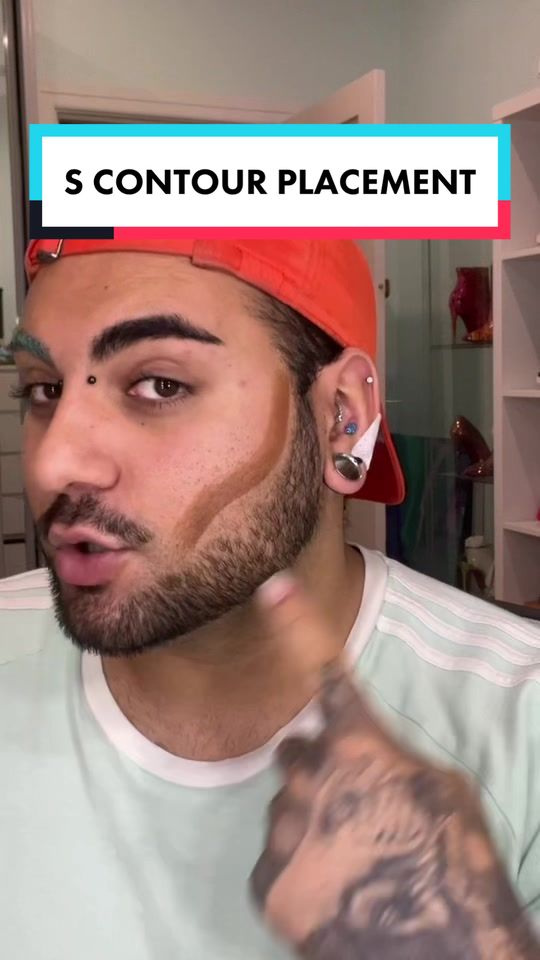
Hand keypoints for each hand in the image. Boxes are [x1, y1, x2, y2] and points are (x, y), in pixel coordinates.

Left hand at [251, 572, 539, 959]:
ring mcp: (285, 829)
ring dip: (309, 822)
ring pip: (285, 808)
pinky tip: (332, 890)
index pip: (325, 671)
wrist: (440, 947)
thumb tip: (372, 756)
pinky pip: (273, 860)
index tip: (272, 587)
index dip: (297, 623)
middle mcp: (312, 776)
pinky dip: (296, 870)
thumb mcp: (443, 789)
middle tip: (352, 805)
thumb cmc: (454, 861)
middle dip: (317, 768)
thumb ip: (393, 758)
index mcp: (360, 744)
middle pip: (296, 753)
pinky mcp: (268, 882)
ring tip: (351, 858)